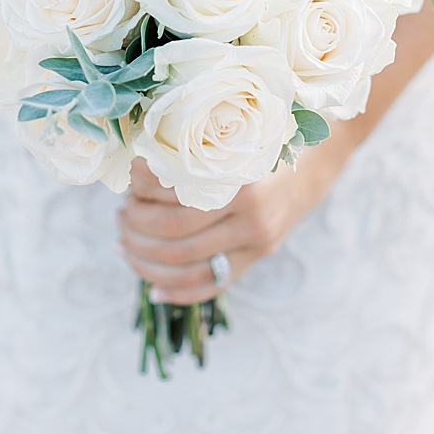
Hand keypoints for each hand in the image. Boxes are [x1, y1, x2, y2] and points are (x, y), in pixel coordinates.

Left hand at [116, 156, 326, 304]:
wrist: (313, 165)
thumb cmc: (259, 144)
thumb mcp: (228, 140)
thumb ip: (190, 156)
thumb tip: (133, 170)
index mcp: (236, 178)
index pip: (169, 194)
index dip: (138, 190)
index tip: (128, 183)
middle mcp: (248, 215)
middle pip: (171, 234)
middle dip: (135, 227)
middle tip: (120, 215)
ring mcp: (255, 242)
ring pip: (185, 265)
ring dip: (145, 257)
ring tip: (125, 241)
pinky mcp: (256, 259)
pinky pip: (212, 285)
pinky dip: (177, 292)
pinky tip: (152, 289)